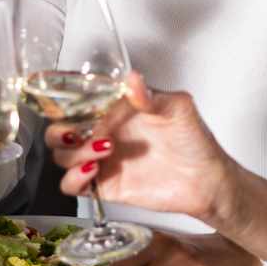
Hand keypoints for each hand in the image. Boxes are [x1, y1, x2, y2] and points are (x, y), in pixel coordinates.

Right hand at [46, 72, 233, 221]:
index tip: (70, 106)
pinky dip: (73, 179)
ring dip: (73, 153)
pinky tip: (93, 170)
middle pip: (59, 132)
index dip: (67, 105)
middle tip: (78, 133)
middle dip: (59, 132)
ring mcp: (102, 160)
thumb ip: (151, 96)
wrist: (207, 181)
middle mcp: (104, 133)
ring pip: (62, 157)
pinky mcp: (105, 186)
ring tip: (103, 150)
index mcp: (115, 111)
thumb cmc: (195, 140)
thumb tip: (132, 80)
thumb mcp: (177, 109)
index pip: (77, 104)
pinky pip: (72, 186)